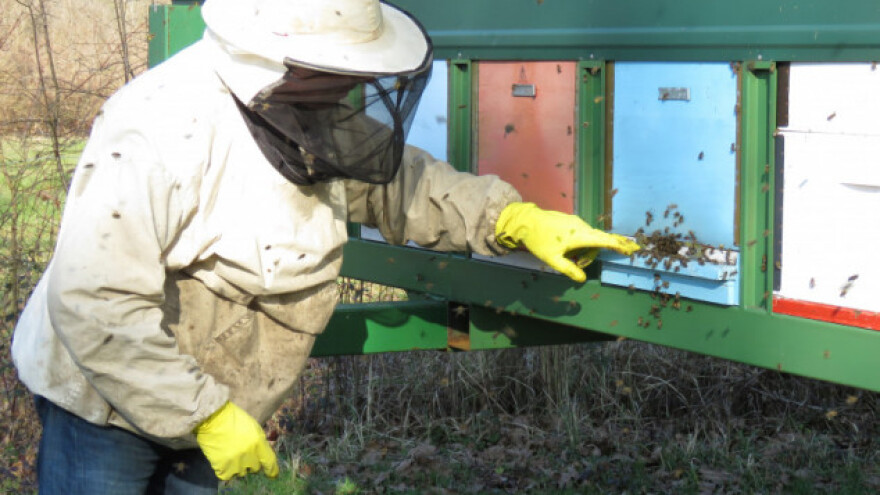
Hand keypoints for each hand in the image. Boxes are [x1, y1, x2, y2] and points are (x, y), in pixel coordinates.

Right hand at [194, 402, 278, 480]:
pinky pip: (227, 475)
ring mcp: (235, 462)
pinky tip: (223, 460)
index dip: (272, 470)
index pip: (269, 462)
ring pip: (241, 473)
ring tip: (231, 454)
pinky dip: (225, 470)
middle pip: (255, 468)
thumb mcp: (253, 427)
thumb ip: (259, 442)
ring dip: (238, 466)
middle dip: (251, 463)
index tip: (272, 474)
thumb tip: (262, 454)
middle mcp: (249, 455)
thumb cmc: (234, 419)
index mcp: (258, 443)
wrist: (212, 418)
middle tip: (243, 454)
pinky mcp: (222, 467)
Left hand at [495, 202, 639, 282]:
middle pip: (597, 242)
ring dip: (584, 251)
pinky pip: (582, 234)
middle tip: (579, 265)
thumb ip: (569, 269)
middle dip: (591, 255)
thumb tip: (582, 279)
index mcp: (579, 235)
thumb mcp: (552, 259)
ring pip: (589, 239)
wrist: (525, 220)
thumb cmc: (539, 240)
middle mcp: (581, 226)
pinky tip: (566, 250)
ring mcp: (576, 222)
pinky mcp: (570, 221)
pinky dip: (579, 244)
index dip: (620, 245)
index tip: (633, 248)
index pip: (604, 240)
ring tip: (568, 259)